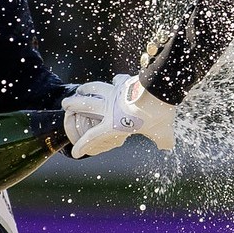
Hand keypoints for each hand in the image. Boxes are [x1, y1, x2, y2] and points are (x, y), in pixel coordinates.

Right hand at [62, 74, 177, 157]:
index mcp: (114, 124)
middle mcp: (110, 108)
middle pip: (85, 105)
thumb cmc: (158, 115)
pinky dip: (116, 81)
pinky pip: (117, 81)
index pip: (93, 137)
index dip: (82, 146)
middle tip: (66, 105)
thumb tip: (168, 146)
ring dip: (86, 88)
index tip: (75, 153)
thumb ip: (163, 140)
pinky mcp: (125, 83)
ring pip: (95, 89)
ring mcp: (116, 93)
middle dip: (73, 105)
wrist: (159, 90)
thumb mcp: (162, 132)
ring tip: (80, 90)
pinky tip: (116, 80)